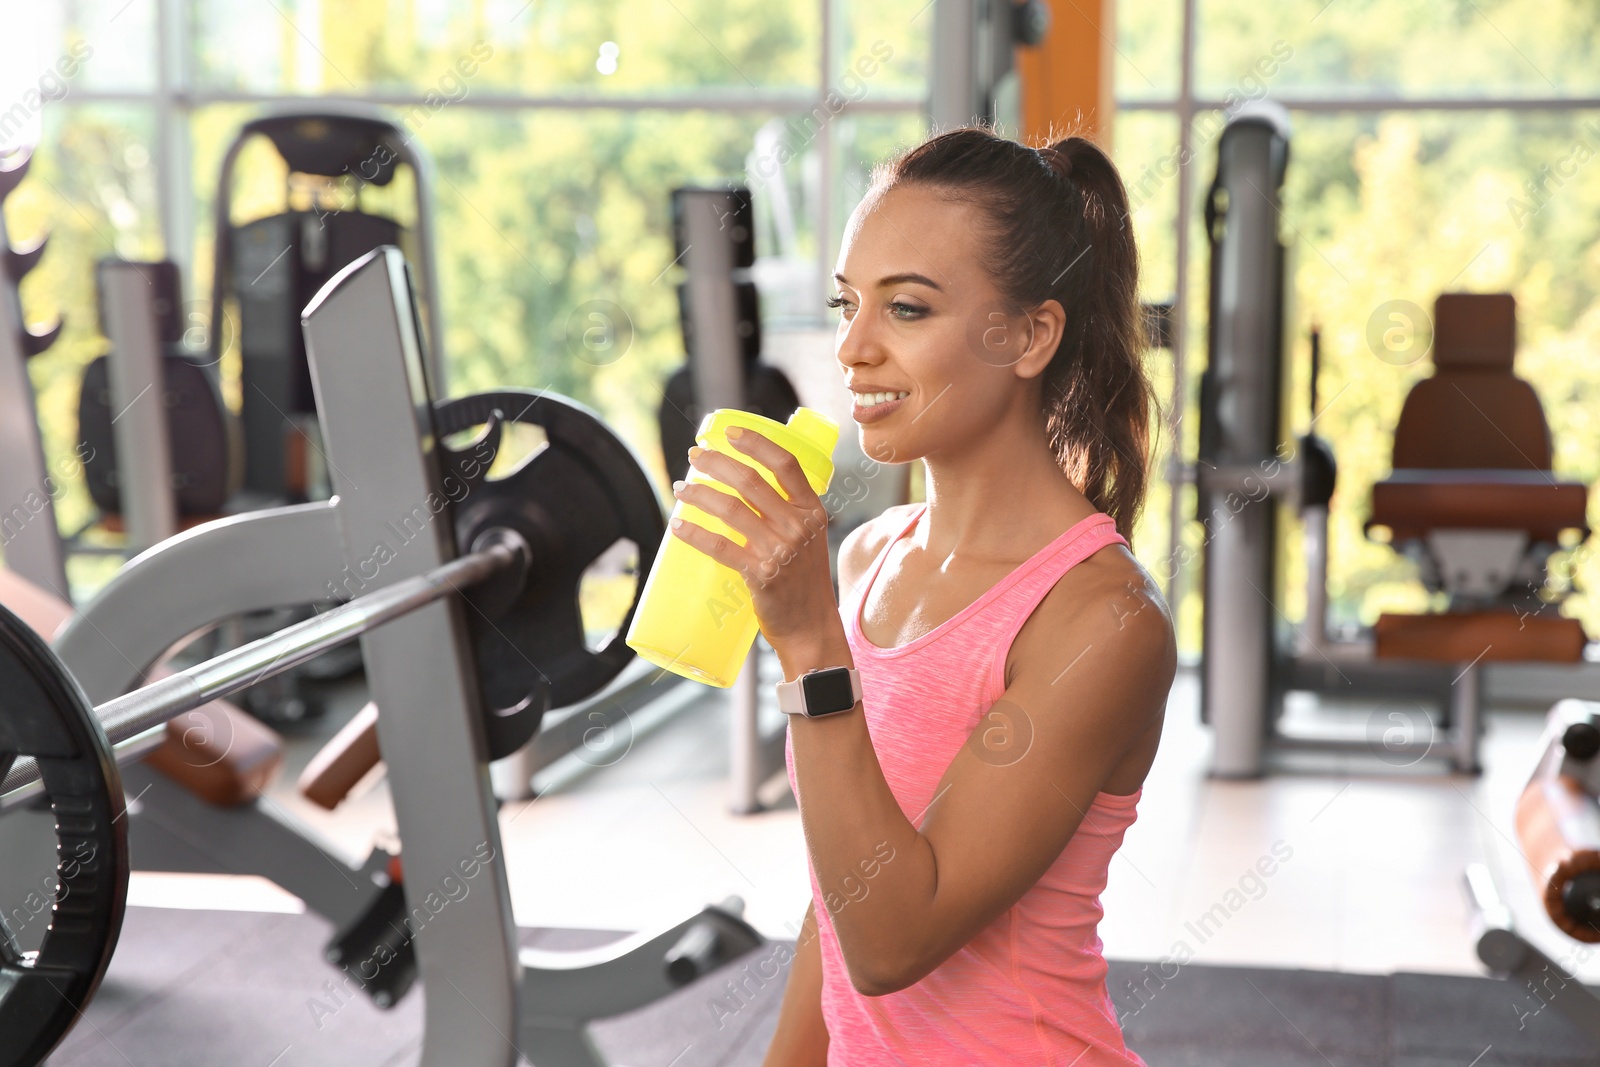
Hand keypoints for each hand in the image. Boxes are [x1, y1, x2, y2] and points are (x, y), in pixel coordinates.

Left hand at [670, 427, 842, 655]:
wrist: (811, 627)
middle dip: (716, 463)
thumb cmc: (803, 582)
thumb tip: (744, 490)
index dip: (756, 443)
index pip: (786, 464)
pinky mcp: (760, 574)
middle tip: (694, 457)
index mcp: (812, 511)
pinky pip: (720, 546)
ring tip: (680, 489)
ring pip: (730, 509)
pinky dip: (695, 533)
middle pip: (750, 481)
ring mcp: (780, 550)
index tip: (730, 433)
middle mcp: (798, 526)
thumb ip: (786, 515)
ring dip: (699, 494)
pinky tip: (678, 525)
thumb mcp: (808, 540)